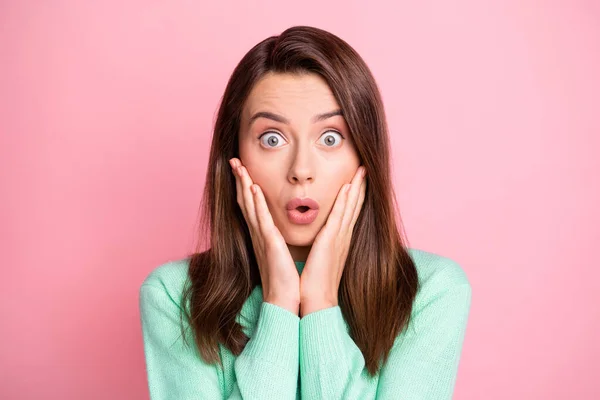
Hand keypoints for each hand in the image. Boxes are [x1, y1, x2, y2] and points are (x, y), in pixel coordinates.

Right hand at [230, 158, 299, 314]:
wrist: (285, 300)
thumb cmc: (286, 279)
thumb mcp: (281, 253)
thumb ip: (279, 239)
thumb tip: (281, 231)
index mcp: (262, 235)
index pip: (252, 206)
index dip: (246, 186)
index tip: (243, 169)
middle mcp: (258, 234)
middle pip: (246, 201)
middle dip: (240, 180)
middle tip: (234, 160)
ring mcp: (262, 238)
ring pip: (249, 206)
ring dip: (244, 184)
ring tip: (239, 166)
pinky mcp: (269, 244)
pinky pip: (260, 220)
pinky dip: (255, 203)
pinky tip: (252, 189)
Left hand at [299, 165, 366, 316]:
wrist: (317, 302)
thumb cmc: (315, 284)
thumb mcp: (319, 259)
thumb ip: (321, 247)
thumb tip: (319, 240)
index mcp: (340, 241)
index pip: (349, 213)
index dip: (355, 195)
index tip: (357, 180)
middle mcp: (343, 237)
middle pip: (355, 206)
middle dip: (360, 186)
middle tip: (365, 168)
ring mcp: (340, 238)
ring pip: (351, 206)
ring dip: (356, 187)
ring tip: (362, 170)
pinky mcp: (332, 241)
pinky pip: (340, 216)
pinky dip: (345, 201)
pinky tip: (349, 186)